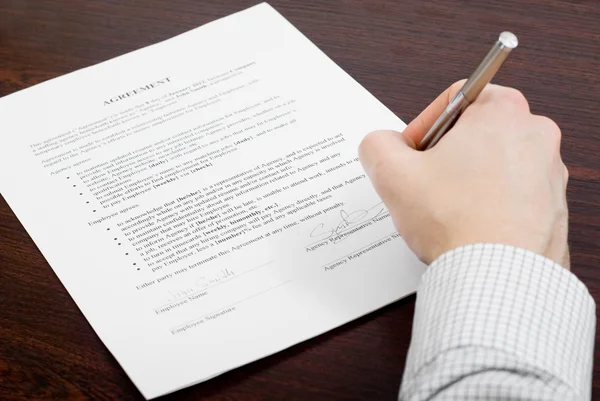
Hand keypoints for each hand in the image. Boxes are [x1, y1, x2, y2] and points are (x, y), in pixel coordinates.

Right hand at [358, 81, 569, 268]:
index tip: (412, 151)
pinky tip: (469, 225)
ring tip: (446, 209)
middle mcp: (536, 136)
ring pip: (495, 163)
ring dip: (467, 179)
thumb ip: (376, 145)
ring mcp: (550, 174)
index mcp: (503, 112)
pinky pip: (512, 195)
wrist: (498, 277)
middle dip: (445, 154)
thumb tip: (381, 144)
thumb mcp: (393, 173)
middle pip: (476, 131)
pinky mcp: (553, 208)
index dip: (424, 124)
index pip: (455, 98)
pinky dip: (489, 204)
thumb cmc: (458, 223)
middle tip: (426, 182)